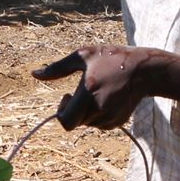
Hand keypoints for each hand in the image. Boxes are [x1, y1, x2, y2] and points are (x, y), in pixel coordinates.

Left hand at [32, 46, 179, 130]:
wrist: (144, 71)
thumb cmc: (111, 59)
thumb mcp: (83, 57)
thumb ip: (57, 68)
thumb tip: (34, 74)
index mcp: (88, 94)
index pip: (65, 121)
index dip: (62, 112)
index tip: (67, 96)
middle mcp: (98, 110)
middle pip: (74, 122)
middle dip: (73, 110)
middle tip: (81, 93)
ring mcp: (109, 119)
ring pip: (87, 123)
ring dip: (86, 111)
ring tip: (98, 91)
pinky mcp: (117, 122)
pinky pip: (99, 123)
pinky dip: (97, 114)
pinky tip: (107, 97)